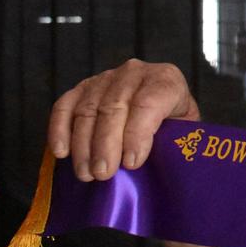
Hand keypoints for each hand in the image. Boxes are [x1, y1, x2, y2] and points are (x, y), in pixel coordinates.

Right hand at [48, 59, 199, 181]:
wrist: (163, 108)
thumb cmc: (174, 125)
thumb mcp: (185, 130)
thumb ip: (174, 141)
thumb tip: (152, 166)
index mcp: (166, 79)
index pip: (148, 103)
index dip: (137, 134)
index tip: (131, 163)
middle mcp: (135, 72)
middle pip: (114, 107)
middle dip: (107, 144)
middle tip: (104, 174)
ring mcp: (106, 78)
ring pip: (88, 110)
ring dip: (84, 145)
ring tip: (87, 173)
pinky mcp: (82, 88)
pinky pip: (64, 106)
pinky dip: (60, 129)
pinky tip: (62, 152)